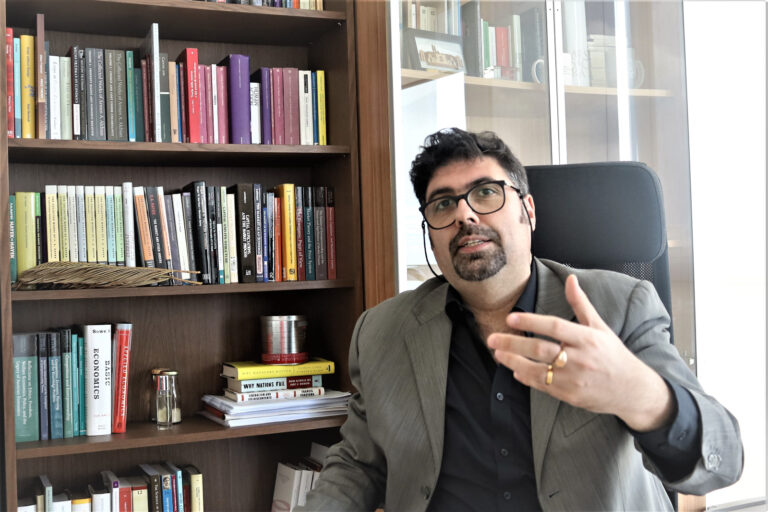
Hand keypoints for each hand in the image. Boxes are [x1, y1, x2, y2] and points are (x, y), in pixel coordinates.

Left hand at [486, 274, 673, 431]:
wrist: (632, 389)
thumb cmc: (613, 354)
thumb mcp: (600, 327)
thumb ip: (580, 304)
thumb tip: (570, 279)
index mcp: (588, 338)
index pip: (555, 326)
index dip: (531, 321)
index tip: (510, 318)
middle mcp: (581, 359)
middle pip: (541, 349)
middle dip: (513, 343)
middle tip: (492, 338)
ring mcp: (575, 379)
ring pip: (538, 370)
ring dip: (514, 362)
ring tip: (498, 353)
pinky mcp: (571, 396)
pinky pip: (544, 386)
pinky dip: (527, 378)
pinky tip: (515, 371)